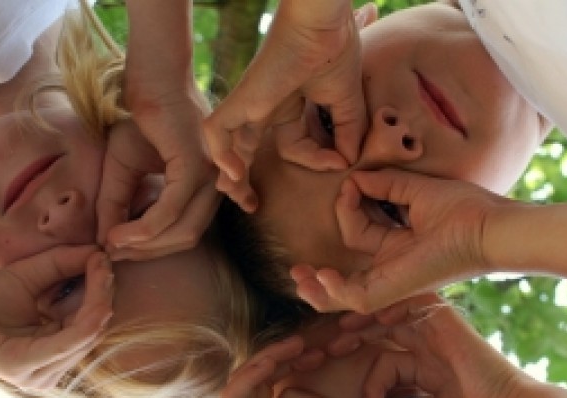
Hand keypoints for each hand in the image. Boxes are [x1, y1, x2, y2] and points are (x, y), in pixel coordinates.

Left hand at [0, 245, 113, 390]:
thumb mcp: (28, 278)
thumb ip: (61, 266)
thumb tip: (98, 252)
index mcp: (50, 355)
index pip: (91, 324)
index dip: (102, 290)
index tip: (105, 257)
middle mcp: (48, 371)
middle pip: (94, 329)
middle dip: (104, 292)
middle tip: (105, 257)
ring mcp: (37, 372)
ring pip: (89, 332)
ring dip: (99, 296)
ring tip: (98, 263)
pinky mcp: (24, 364)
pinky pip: (71, 339)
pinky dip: (88, 310)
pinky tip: (94, 282)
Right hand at [97, 97, 219, 259]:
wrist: (150, 82)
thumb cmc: (140, 121)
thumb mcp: (123, 171)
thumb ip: (118, 205)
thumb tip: (106, 243)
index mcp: (206, 188)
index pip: (184, 231)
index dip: (151, 249)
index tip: (118, 254)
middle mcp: (214, 186)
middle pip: (185, 238)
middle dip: (147, 253)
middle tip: (113, 255)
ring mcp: (209, 177)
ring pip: (181, 231)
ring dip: (145, 245)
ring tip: (113, 244)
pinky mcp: (195, 167)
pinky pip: (171, 211)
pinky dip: (145, 227)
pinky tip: (120, 233)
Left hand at [203, 1, 372, 210]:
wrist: (325, 23)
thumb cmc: (336, 50)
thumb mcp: (348, 103)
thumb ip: (349, 132)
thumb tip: (349, 161)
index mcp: (288, 104)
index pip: (295, 145)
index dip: (317, 159)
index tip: (342, 161)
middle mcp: (265, 105)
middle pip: (247, 149)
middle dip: (246, 180)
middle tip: (251, 205)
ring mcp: (251, 103)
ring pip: (227, 146)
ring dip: (230, 176)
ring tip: (238, 198)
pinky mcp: (242, 99)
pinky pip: (217, 131)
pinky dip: (220, 154)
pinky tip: (234, 174)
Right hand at [292, 169, 507, 312]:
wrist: (489, 226)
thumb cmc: (465, 208)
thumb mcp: (416, 190)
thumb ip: (385, 185)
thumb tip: (354, 178)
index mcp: (400, 242)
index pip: (359, 228)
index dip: (349, 203)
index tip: (353, 181)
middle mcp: (394, 264)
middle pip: (348, 263)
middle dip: (320, 267)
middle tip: (298, 263)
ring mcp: (394, 279)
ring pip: (347, 295)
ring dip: (319, 289)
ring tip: (298, 276)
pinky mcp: (397, 288)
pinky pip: (359, 298)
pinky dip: (336, 291)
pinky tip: (321, 276)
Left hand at [330, 295, 535, 397]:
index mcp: (431, 369)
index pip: (388, 364)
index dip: (371, 387)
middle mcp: (432, 346)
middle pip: (383, 332)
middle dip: (353, 339)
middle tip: (326, 350)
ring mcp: (439, 331)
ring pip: (390, 315)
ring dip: (362, 321)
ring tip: (338, 332)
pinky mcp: (446, 320)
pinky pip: (409, 304)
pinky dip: (385, 308)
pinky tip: (362, 320)